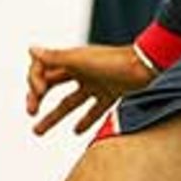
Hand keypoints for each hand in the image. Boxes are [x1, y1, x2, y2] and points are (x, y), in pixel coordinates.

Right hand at [26, 43, 153, 136]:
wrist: (150, 67)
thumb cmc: (115, 62)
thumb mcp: (81, 60)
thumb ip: (55, 57)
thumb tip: (30, 49)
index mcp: (72, 60)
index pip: (43, 69)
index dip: (34, 81)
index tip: (38, 94)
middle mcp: (82, 71)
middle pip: (53, 87)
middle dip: (37, 100)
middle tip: (30, 114)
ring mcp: (97, 84)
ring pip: (70, 102)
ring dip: (54, 116)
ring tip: (37, 131)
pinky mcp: (112, 95)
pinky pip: (94, 110)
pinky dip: (85, 121)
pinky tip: (77, 132)